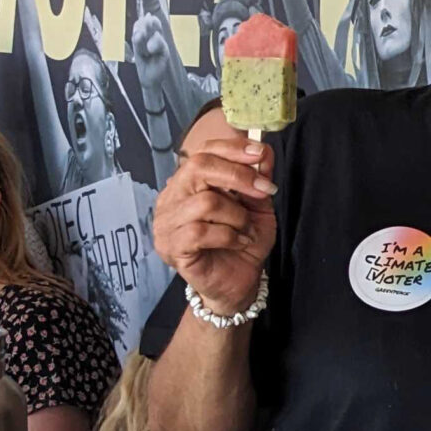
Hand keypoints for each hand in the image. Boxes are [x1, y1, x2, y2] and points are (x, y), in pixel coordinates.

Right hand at [151, 114, 278, 317]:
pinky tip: (238, 242)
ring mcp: (167, 223)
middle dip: (238, 176)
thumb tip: (263, 151)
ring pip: (205, 202)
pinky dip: (229, 235)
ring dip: (237, 215)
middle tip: (263, 191)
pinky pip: (201, 231)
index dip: (232, 149)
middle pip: (198, 167)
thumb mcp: (257, 206)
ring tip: (246, 229)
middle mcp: (172, 198)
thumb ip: (257, 179)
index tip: (260, 154)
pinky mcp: (171, 246)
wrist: (237, 282)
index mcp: (189, 183)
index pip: (203, 152)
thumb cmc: (242, 242)